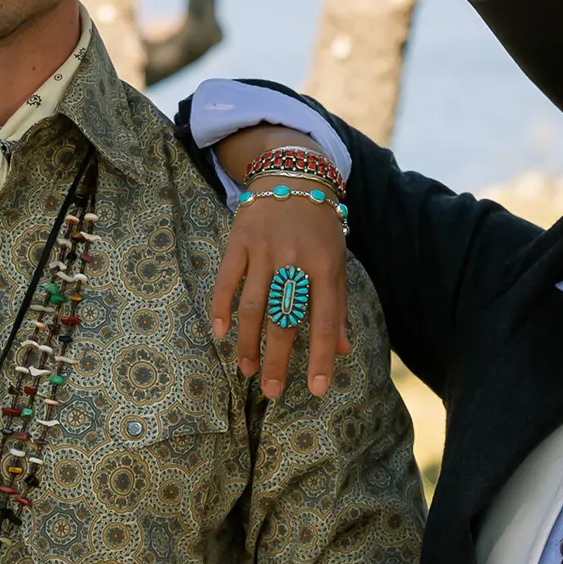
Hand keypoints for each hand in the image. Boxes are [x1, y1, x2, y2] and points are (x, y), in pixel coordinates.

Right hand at [208, 131, 350, 399]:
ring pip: (254, 306)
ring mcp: (266, 249)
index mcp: (326, 265)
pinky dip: (222, 307)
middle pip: (284, 318)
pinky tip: (221, 332)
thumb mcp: (336, 259)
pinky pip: (227, 280)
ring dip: (248, 342)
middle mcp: (296, 259)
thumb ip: (337, 305)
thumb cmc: (319, 225)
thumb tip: (342, 349)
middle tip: (271, 391)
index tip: (315, 389)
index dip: (321, 356)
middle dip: (277, 359)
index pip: (325, 319)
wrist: (293, 172)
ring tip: (245, 370)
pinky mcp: (240, 239)